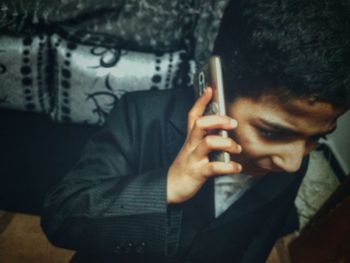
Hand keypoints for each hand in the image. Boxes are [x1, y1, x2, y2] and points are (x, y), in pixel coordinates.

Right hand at [167, 88, 241, 203]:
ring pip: (208, 143)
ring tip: (236, 149)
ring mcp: (193, 159)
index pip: (193, 116)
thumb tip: (223, 130)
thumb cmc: (185, 168)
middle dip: (218, 119)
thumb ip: (205, 139)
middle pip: (200, 124)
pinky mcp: (197, 173)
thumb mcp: (192, 150)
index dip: (201, 101)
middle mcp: (191, 146)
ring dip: (227, 143)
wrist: (170, 188)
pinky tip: (236, 168)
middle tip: (232, 123)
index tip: (210, 89)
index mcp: (190, 139)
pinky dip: (228, 167)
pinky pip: (214, 168)